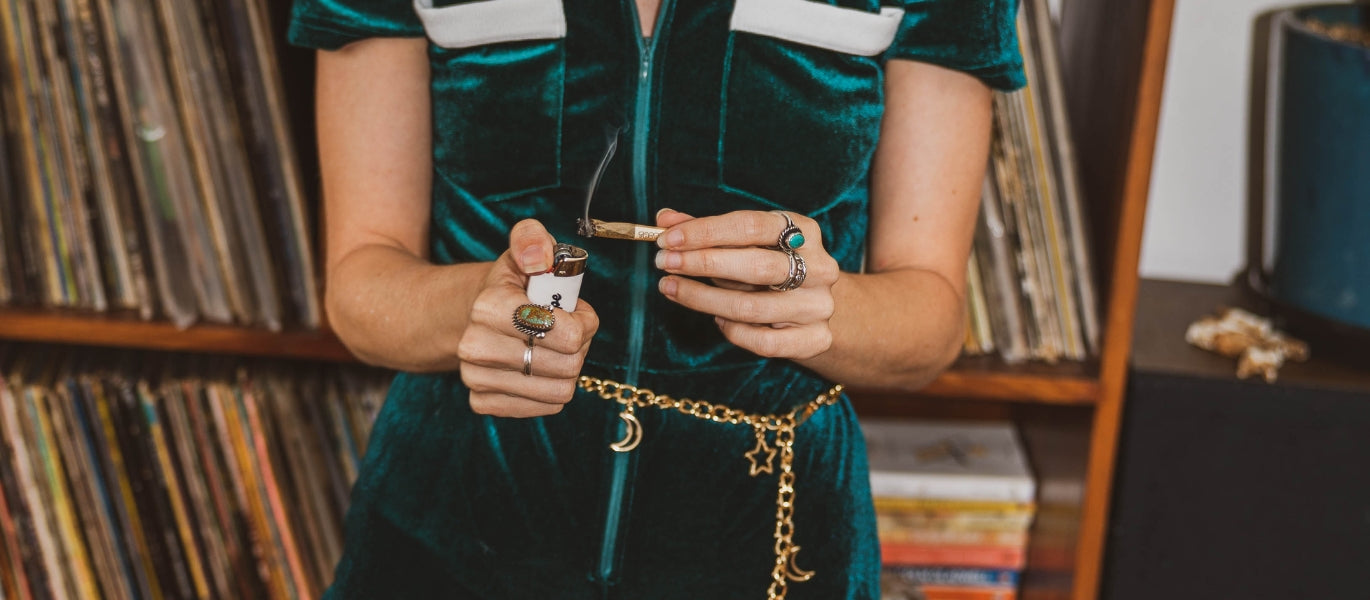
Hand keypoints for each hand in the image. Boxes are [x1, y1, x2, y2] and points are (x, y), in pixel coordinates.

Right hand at [456, 220, 598, 416]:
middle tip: (566, 329)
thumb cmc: (515, 283)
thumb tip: (539, 259)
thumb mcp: (527, 247)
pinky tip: (541, 370)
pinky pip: (546, 408)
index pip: (566, 333)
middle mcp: (475, 346)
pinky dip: (554, 390)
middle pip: (568, 364)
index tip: (572, 309)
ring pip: (560, 390)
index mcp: (487, 305)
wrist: (478, 316)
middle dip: (578, 346)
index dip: (582, 321)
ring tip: (555, 348)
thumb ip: (533, 239)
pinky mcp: (484, 402)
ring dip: (568, 369)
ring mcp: (476, 378)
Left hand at [653, 209, 839, 359]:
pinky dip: (732, 331)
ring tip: (672, 289)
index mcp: (804, 231)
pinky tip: (716, 319)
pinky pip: (763, 341)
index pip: (751, 226)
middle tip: (664, 263)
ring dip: (703, 299)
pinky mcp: (815, 339)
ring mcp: (818, 305)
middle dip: (702, 263)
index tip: (668, 239)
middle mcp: (818, 267)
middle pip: (756, 266)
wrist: (816, 308)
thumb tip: (664, 220)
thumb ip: (706, 231)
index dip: (706, 231)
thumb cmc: (770, 268)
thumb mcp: (744, 244)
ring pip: (752, 307)